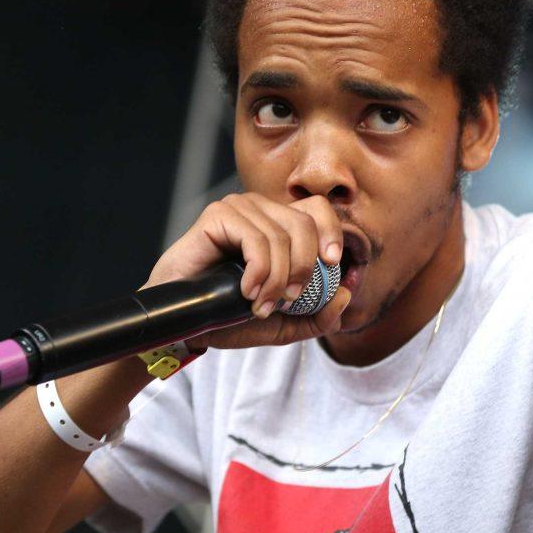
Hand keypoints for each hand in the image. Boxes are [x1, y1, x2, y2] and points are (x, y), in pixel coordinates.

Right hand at [143, 193, 350, 348]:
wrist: (187, 324)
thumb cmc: (230, 316)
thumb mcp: (285, 324)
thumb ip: (319, 316)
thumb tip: (346, 295)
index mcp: (280, 225)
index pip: (319, 209)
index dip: (332, 233)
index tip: (332, 264)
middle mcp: (261, 210)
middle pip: (305, 223)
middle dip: (304, 268)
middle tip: (288, 300)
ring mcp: (239, 209)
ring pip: (281, 236)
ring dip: (277, 280)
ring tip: (260, 304)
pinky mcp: (218, 215)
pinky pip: (256, 239)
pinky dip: (258, 272)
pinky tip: (245, 291)